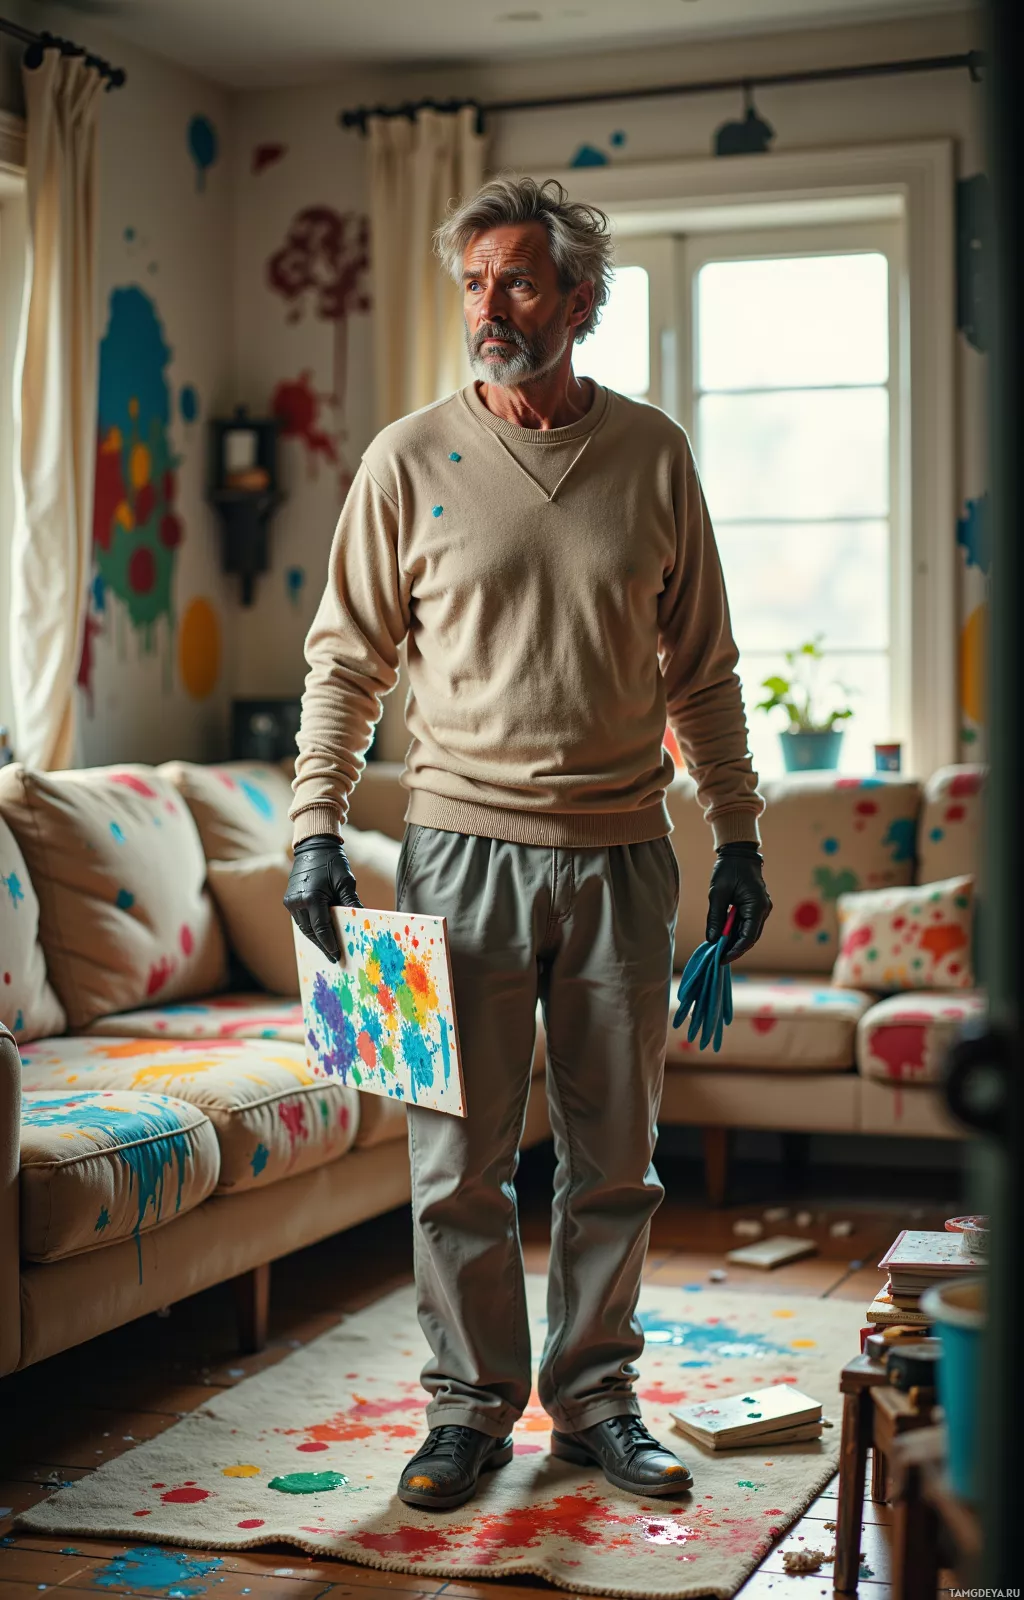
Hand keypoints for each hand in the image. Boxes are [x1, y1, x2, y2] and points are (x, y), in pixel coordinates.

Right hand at [284, 834, 361, 962]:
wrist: (313, 846)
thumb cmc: (332, 862)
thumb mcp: (346, 882)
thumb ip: (351, 903)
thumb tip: (361, 922)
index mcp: (311, 897)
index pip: (322, 928)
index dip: (330, 944)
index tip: (338, 955)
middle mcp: (297, 902)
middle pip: (311, 932)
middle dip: (323, 946)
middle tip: (334, 958)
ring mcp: (290, 902)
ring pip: (304, 928)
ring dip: (316, 939)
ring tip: (328, 950)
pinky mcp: (289, 900)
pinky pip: (300, 920)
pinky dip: (310, 929)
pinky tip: (320, 936)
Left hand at [706, 841, 771, 964]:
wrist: (739, 854)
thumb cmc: (728, 870)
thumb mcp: (717, 893)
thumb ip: (715, 917)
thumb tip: (712, 939)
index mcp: (757, 906)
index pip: (748, 936)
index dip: (735, 950)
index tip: (721, 958)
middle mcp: (763, 910)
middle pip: (750, 937)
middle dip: (734, 948)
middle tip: (717, 958)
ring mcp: (761, 909)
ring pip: (748, 932)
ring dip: (734, 941)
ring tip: (717, 950)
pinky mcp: (755, 908)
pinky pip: (746, 925)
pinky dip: (735, 933)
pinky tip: (722, 938)